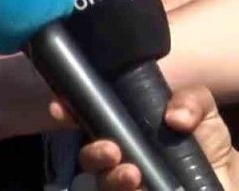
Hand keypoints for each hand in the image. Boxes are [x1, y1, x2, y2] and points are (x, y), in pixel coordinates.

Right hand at [79, 86, 237, 190]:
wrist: (225, 176)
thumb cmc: (205, 140)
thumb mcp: (201, 110)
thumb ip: (190, 100)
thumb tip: (174, 117)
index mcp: (123, 128)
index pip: (86, 119)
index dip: (68, 112)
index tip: (59, 108)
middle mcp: (118, 156)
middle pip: (89, 157)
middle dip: (93, 152)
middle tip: (111, 150)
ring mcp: (127, 183)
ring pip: (102, 183)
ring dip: (111, 178)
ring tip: (133, 174)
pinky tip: (143, 189)